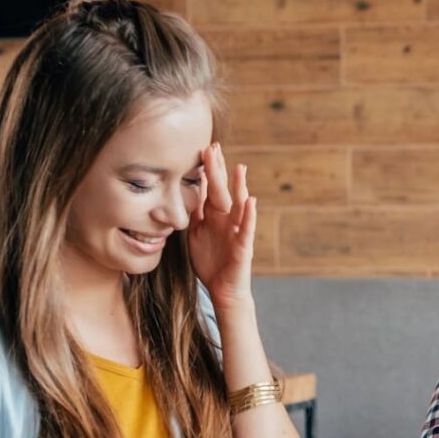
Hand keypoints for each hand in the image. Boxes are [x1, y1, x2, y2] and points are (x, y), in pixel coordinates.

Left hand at [188, 142, 256, 307]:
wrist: (222, 290)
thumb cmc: (211, 263)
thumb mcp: (196, 235)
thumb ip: (194, 215)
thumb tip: (186, 194)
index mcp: (214, 216)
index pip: (210, 188)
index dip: (208, 170)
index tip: (204, 148)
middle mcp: (227, 220)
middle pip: (223, 190)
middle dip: (218, 170)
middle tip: (214, 147)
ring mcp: (237, 231)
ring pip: (239, 205)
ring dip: (239, 187)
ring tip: (240, 168)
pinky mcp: (243, 247)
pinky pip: (247, 229)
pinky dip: (250, 215)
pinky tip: (252, 202)